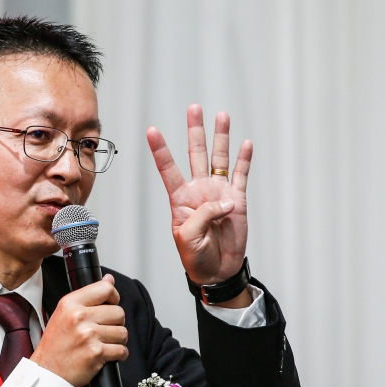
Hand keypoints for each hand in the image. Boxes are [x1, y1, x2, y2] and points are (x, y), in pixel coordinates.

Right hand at [31, 275, 127, 386]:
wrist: (47, 372)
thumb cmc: (54, 346)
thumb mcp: (63, 314)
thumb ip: (87, 297)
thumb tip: (109, 280)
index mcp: (70, 304)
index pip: (105, 289)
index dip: (113, 297)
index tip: (110, 305)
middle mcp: (79, 317)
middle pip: (118, 312)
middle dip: (115, 323)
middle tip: (103, 331)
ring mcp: (88, 335)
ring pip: (123, 332)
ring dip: (117, 340)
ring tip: (102, 344)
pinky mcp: (96, 353)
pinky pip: (122, 350)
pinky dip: (118, 354)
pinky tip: (106, 355)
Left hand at [147, 104, 251, 286]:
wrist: (217, 269)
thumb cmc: (195, 256)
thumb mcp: (188, 237)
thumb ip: (203, 215)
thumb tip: (226, 201)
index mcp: (180, 198)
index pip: (168, 169)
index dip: (160, 150)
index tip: (151, 130)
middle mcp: (198, 190)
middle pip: (196, 154)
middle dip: (195, 131)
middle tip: (194, 108)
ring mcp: (218, 192)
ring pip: (219, 158)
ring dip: (221, 137)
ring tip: (221, 115)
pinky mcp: (237, 199)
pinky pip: (240, 175)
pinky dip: (244, 159)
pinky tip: (245, 144)